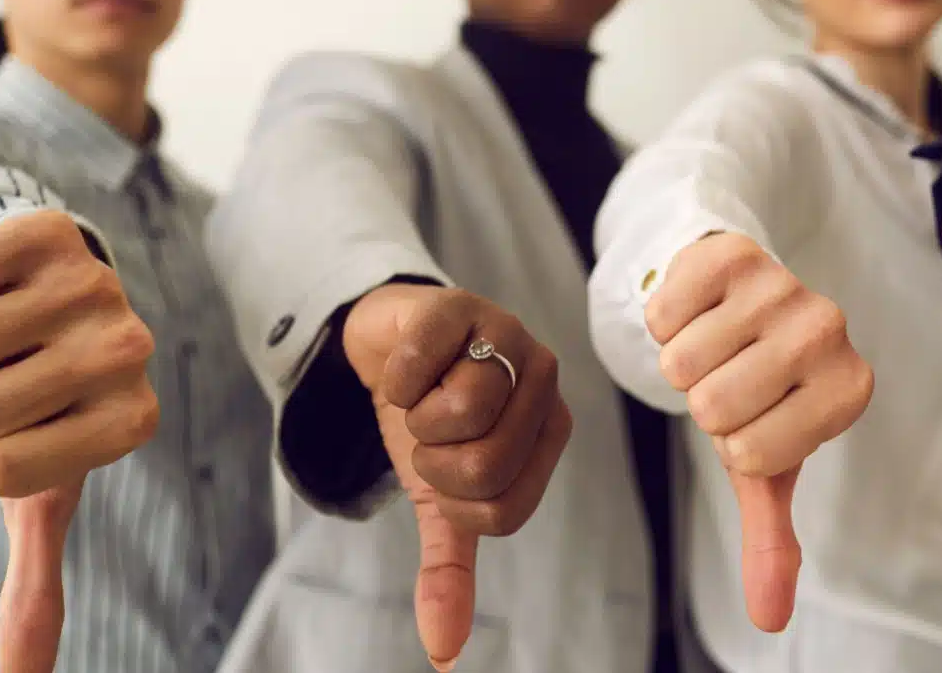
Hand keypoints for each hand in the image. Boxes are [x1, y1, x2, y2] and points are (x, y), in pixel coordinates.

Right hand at [0, 209, 158, 672]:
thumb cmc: (42, 402)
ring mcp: (98, 289)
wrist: (52, 292)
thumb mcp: (41, 487)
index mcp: (130, 424)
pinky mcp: (52, 237)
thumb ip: (36, 580)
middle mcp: (130, 353)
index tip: (27, 428)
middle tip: (9, 377)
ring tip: (6, 333)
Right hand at [344, 283, 570, 671]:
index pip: (502, 509)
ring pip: (458, 413)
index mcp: (550, 432)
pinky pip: (416, 366)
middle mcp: (544, 381)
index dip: (454, 503)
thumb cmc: (429, 419)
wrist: (390, 344)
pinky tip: (406, 361)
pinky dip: (393, 377)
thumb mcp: (437, 500)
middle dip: (431, 461)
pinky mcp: (459, 305)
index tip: (441, 472)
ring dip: (413, 415)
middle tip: (428, 431)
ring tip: (421, 392)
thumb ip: (448, 569)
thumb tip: (442, 654)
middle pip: (484, 466)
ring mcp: (507, 335)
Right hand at [646, 232, 872, 631]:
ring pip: (684, 360)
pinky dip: (664, 317)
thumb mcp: (764, 463)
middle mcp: (829, 333)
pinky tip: (697, 308)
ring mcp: (785, 285)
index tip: (755, 413)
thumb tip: (768, 621)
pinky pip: (664, 311)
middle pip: (713, 406)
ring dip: (681, 358)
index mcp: (848, 392)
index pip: (750, 452)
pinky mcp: (736, 251)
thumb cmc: (758, 388)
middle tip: (729, 375)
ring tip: (714, 342)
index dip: (733, 439)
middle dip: (703, 399)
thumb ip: (770, 538)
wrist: (740, 295)